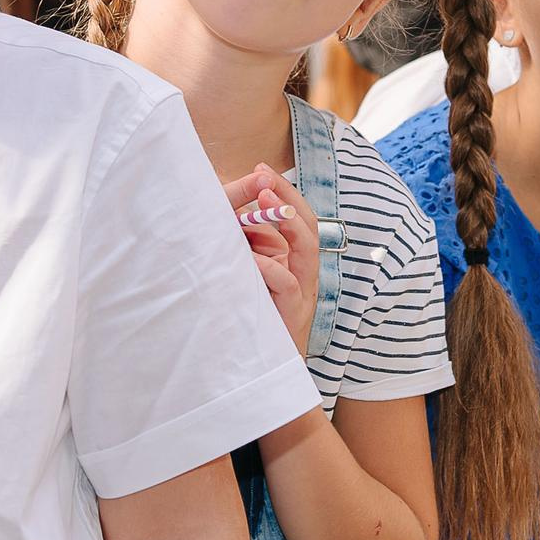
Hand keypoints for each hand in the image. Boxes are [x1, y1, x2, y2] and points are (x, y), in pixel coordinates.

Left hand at [225, 164, 319, 349]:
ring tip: (266, 202)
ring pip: (307, 249)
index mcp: (296, 262)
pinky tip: (251, 256)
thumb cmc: (254, 320)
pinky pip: (288, 283)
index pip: (298, 218)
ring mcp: (303, 292)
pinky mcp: (293, 313)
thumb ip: (247, 249)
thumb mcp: (250, 278)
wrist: (263, 369)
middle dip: (287, 198)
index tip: (261, 169)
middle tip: (264, 178)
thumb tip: (231, 217)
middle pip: (308, 225)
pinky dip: (271, 267)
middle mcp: (305, 273)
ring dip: (287, 223)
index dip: (283, 192)